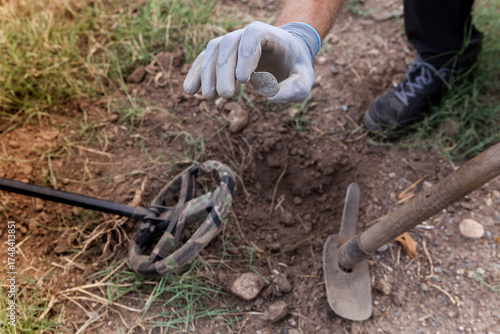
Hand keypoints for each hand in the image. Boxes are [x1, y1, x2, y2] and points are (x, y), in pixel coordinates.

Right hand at [183, 21, 319, 102]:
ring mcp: (231, 42)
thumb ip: (295, 89)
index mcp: (269, 34)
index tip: (244, 81)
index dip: (246, 56)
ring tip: (208, 97)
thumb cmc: (295, 67)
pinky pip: (205, 59)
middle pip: (229, 44)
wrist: (286, 56)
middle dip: (224, 70)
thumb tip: (271, 97)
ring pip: (213, 50)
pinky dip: (196, 73)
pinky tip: (190, 91)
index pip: (253, 35)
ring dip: (208, 73)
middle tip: (227, 96)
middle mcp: (246, 34)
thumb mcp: (304, 80)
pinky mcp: (221, 54)